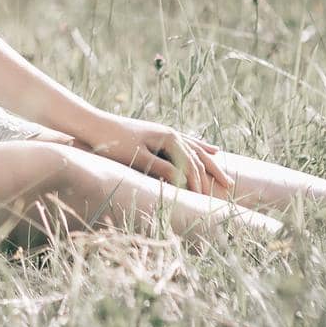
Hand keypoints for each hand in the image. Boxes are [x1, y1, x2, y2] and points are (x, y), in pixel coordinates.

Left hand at [75, 111, 232, 194]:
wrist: (96, 125)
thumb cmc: (114, 143)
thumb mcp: (138, 158)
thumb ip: (161, 168)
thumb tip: (183, 180)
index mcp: (168, 137)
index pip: (191, 164)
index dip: (199, 183)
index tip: (205, 201)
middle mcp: (171, 133)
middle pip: (199, 155)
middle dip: (213, 173)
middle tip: (229, 191)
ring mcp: (166, 132)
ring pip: (197, 149)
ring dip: (212, 163)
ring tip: (226, 176)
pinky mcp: (160, 134)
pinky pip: (188, 143)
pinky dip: (201, 148)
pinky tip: (212, 150)